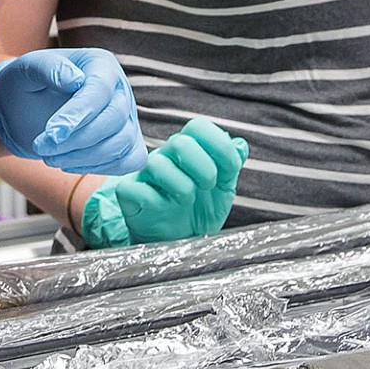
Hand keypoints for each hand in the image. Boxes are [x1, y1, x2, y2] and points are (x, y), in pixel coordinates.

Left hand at [0, 47, 145, 175]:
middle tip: (41, 147)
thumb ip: (49, 68)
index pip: (100, 90)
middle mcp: (119, 89)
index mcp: (100, 64)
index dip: (78, 114)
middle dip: (77, 140)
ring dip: (85, 158)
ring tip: (51, 157)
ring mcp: (127, 117)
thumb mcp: (27, 70)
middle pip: (114, 118)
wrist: (23, 109)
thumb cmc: (25, 85)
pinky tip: (71, 163)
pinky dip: (101, 167)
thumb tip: (75, 79)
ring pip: (123, 143)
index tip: (52, 133)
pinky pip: (130, 160)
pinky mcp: (127, 142)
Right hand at [80, 118, 248, 247]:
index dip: (219, 145)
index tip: (231, 168)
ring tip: (187, 201)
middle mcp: (165, 155)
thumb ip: (232, 165)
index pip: (198, 127)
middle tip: (208, 187)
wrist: (179, 241)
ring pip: (158, 165)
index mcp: (189, 148)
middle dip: (204, 168)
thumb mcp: (223, 189)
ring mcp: (145, 173)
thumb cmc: (199, 210)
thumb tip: (241, 145)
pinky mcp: (129, 193)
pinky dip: (157, 202)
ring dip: (183, 188)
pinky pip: (139, 189)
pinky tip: (165, 208)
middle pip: (180, 142)